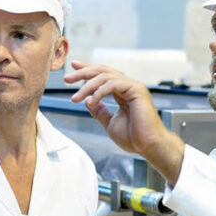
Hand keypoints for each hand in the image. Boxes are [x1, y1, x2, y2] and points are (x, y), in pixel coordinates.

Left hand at [63, 61, 184, 186]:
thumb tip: (87, 102)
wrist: (148, 146)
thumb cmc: (134, 138)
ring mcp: (133, 87)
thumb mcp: (110, 123)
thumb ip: (100, 112)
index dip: (88, 70)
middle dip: (83, 73)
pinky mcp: (136, 90)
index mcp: (123, 92)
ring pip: (105, 77)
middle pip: (102, 71)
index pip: (103, 76)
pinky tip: (90, 102)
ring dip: (87, 86)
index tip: (73, 69)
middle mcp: (128, 86)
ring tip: (75, 98)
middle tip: (67, 78)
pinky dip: (99, 92)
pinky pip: (113, 84)